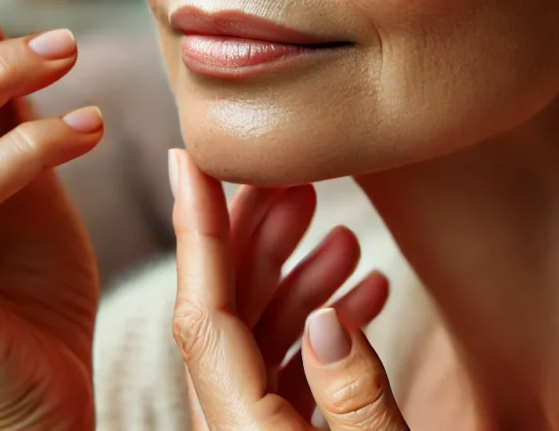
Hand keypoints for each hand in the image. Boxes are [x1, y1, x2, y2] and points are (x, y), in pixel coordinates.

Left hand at [169, 149, 411, 430]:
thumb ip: (355, 397)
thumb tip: (326, 321)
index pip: (203, 315)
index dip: (197, 229)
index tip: (191, 160)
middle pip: (223, 315)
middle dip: (255, 237)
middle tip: (291, 179)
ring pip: (255, 341)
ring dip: (298, 282)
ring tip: (345, 236)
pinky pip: (284, 376)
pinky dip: (319, 332)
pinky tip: (367, 296)